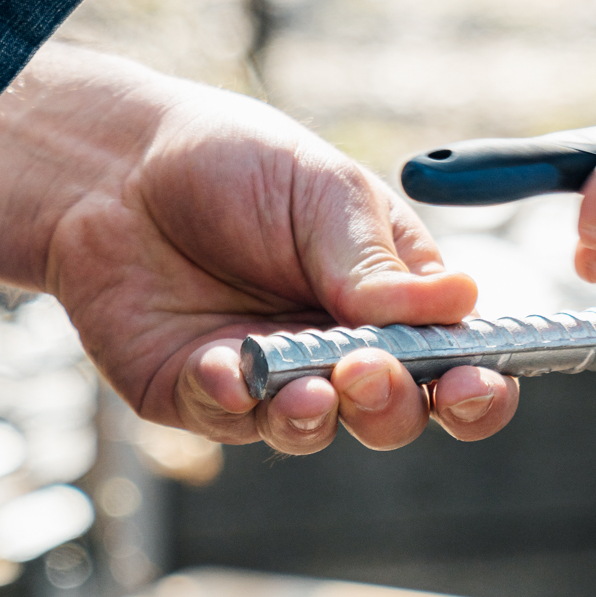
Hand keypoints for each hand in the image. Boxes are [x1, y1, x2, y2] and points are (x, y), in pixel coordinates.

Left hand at [0, 44, 517, 455]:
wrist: (117, 168)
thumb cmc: (237, 164)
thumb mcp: (323, 194)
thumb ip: (375, 265)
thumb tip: (460, 303)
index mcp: (394, 295)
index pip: (457, 357)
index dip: (478, 385)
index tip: (475, 383)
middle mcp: (342, 346)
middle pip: (396, 414)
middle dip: (395, 406)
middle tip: (370, 371)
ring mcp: (275, 378)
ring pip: (317, 432)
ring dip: (318, 418)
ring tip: (306, 389)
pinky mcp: (204, 394)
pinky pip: (230, 420)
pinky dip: (234, 399)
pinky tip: (224, 361)